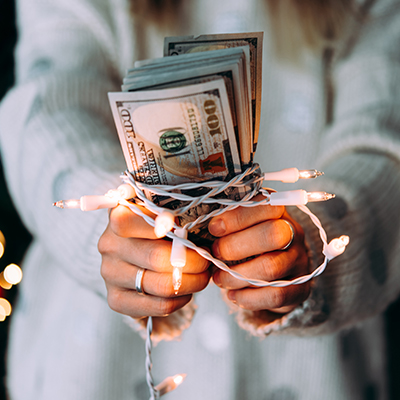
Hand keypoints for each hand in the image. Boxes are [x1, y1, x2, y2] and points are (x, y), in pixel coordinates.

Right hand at [98, 205, 210, 317]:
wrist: (131, 254)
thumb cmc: (151, 230)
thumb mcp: (156, 212)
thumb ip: (167, 212)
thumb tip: (184, 220)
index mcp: (118, 217)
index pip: (143, 222)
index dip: (170, 227)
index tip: (188, 231)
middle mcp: (110, 245)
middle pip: (159, 258)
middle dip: (193, 261)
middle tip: (206, 259)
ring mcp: (110, 274)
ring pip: (162, 285)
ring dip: (192, 282)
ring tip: (202, 275)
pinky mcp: (116, 299)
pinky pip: (159, 305)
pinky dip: (180, 300)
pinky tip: (185, 292)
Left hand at [209, 195, 309, 313]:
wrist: (278, 272)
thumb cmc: (251, 243)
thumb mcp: (241, 227)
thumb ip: (228, 223)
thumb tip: (202, 226)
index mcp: (278, 212)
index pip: (265, 206)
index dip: (237, 217)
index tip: (213, 228)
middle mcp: (294, 233)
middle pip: (272, 235)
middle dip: (236, 246)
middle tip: (215, 253)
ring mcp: (300, 260)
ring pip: (271, 267)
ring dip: (237, 275)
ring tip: (218, 278)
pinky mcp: (301, 287)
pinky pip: (277, 295)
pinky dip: (250, 297)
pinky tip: (233, 295)